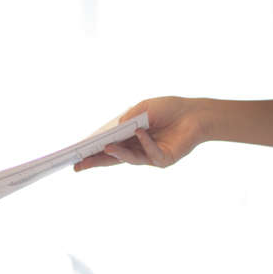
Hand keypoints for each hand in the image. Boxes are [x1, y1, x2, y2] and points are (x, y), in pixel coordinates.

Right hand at [74, 97, 209, 170]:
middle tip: (79, 165)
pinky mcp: (164, 159)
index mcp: (129, 138)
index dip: (93, 151)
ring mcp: (150, 156)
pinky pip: (151, 153)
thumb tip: (114, 130)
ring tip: (106, 146)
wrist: (195, 113)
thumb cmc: (169, 109)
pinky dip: (145, 142)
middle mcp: (137, 149)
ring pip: (130, 158)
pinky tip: (140, 132)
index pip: (108, 147)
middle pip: (113, 158)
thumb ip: (128, 118)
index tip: (76, 155)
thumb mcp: (144, 108)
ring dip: (118, 152)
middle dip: (96, 161)